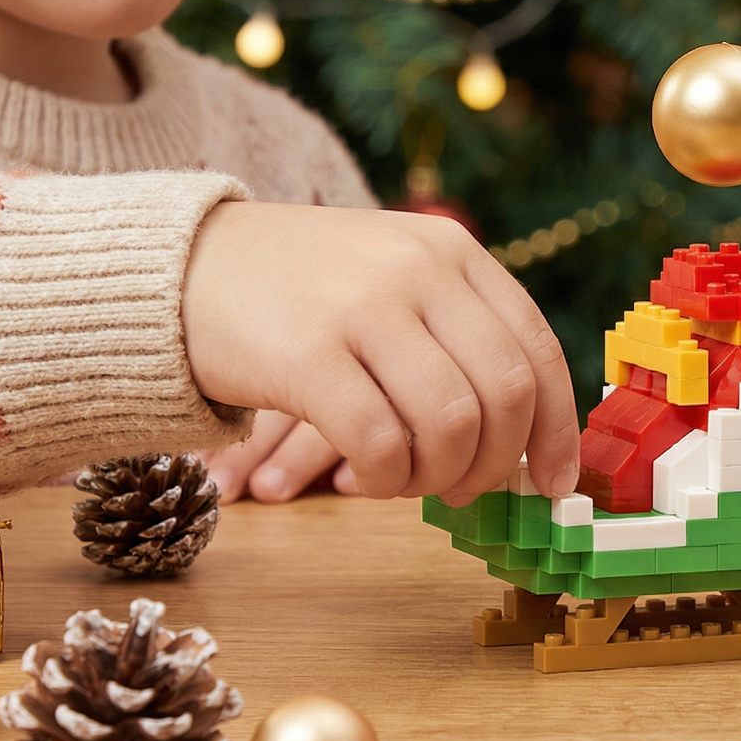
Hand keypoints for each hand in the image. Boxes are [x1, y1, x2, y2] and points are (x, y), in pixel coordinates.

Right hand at [181, 203, 579, 505]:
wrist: (183, 263)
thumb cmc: (302, 289)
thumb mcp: (395, 276)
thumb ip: (459, 334)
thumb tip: (528, 438)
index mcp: (453, 250)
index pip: (537, 348)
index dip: (557, 427)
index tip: (553, 482)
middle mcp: (420, 269)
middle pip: (506, 393)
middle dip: (497, 462)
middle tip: (464, 489)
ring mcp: (364, 307)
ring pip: (452, 424)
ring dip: (438, 476)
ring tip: (406, 479)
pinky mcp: (307, 355)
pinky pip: (382, 444)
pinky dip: (387, 479)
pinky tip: (366, 476)